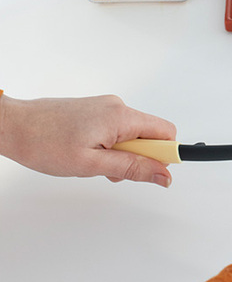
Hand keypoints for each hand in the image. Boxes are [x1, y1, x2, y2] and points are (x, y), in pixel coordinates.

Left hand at [0, 94, 175, 186]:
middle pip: (150, 135)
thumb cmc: (44, 142)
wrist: (13, 126)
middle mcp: (117, 106)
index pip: (165, 133)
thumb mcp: (92, 165)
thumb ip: (132, 169)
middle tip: (110, 171)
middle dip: (139, 158)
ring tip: (92, 164)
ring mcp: (105, 107)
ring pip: (132, 135)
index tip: (155, 174)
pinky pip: (117, 131)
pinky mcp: (95, 112)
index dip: (165, 155)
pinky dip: (110, 147)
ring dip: (122, 155)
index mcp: (120, 116)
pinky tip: (88, 154)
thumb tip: (164, 174)